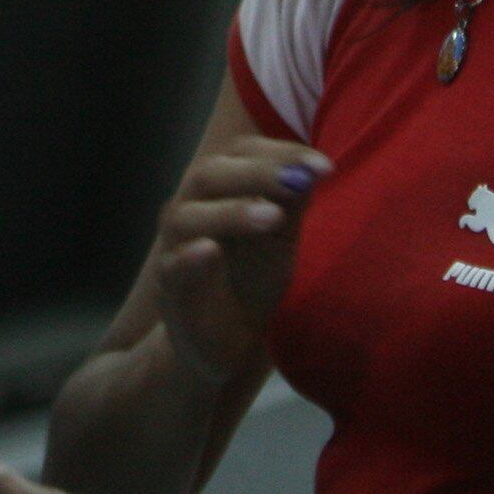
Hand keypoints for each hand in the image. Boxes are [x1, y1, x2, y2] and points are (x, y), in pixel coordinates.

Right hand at [149, 136, 325, 384]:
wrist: (225, 339)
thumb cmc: (251, 277)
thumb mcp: (280, 238)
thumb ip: (291, 203)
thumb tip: (314, 168)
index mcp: (218, 189)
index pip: (241, 154)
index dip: (280, 154)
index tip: (322, 165)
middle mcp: (190, 208)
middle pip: (210, 175)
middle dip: (256, 174)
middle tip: (297, 181)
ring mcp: (175, 247)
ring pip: (187, 217)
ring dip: (231, 212)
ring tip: (271, 216)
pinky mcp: (170, 289)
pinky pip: (173, 268)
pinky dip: (191, 257)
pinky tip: (211, 249)